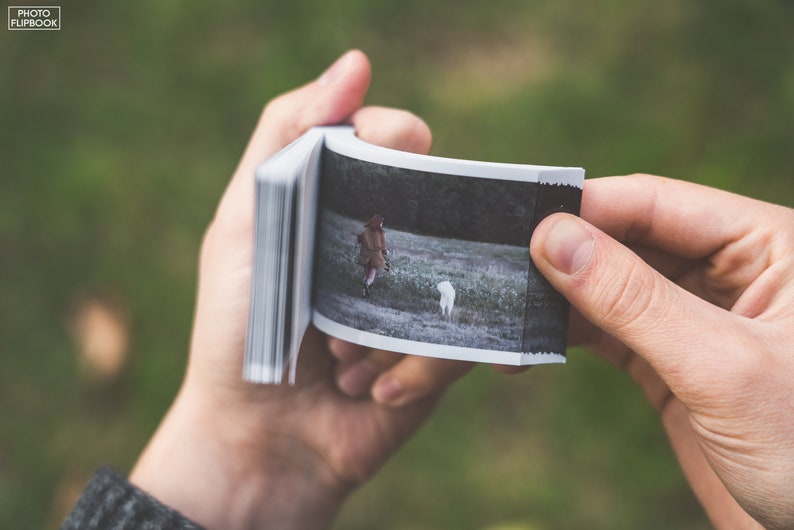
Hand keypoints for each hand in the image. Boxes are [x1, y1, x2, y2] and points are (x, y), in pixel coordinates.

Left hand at [129, 50, 453, 529]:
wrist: (260, 440)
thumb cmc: (240, 328)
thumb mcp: (246, 223)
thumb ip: (286, 137)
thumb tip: (358, 61)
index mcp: (345, 203)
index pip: (397, 141)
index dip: (400, 136)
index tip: (401, 147)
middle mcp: (392, 243)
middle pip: (442, 201)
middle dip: (402, 240)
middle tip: (353, 284)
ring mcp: (423, 296)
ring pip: (462, 273)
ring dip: (392, 319)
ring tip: (339, 355)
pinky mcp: (445, 353)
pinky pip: (464, 341)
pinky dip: (412, 366)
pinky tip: (368, 388)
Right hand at [530, 175, 793, 528]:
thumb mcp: (720, 368)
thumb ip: (634, 300)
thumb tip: (553, 239)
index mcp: (767, 246)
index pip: (658, 203)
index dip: (587, 208)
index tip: (521, 221)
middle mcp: (730, 271)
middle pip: (625, 240)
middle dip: (562, 257)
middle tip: (497, 269)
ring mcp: (696, 317)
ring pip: (609, 286)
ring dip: (556, 300)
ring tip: (505, 314)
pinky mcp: (672, 360)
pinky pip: (608, 331)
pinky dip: (566, 335)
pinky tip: (528, 346)